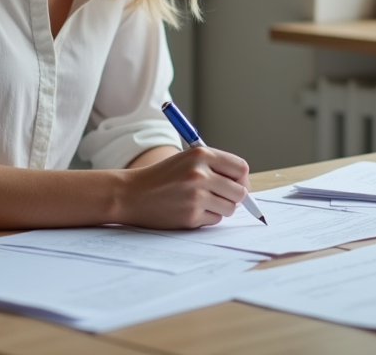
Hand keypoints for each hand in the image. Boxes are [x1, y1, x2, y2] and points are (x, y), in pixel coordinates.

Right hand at [116, 146, 249, 228]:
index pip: (240, 168)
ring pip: (229, 208)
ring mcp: (196, 196)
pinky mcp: (191, 216)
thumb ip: (214, 167)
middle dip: (234, 197)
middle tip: (221, 198)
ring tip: (201, 203)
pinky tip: (190, 210)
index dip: (242, 179)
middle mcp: (200, 174)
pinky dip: (206, 218)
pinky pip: (214, 220)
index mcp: (201, 155)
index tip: (238, 185)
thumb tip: (244, 186)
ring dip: (220, 208)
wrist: (131, 194)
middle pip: (240, 192)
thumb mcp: (186, 160)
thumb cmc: (161, 177)